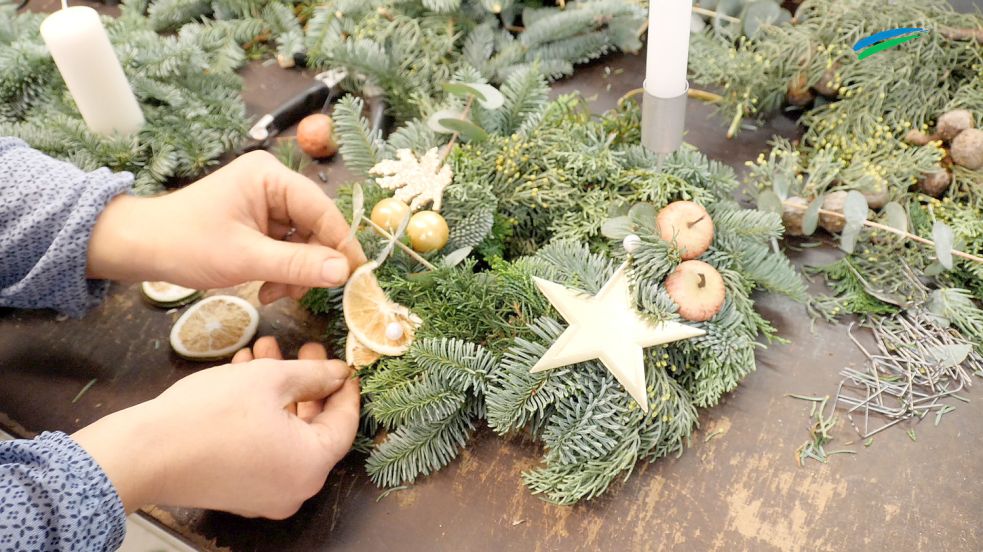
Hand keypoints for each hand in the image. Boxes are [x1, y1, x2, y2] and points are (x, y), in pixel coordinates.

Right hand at [72, 337, 359, 517]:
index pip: (345, 423)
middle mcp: (294, 489)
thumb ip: (314, 374)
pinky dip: (262, 415)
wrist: (143, 453)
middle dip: (306, 382)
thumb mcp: (270, 379)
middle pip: (314, 427)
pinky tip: (245, 375)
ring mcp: (265, 495)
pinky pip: (265, 448)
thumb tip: (337, 374)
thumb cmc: (209, 415)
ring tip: (264, 351)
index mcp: (311, 466)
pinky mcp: (240, 491)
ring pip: (287, 433)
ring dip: (279, 391)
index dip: (345, 388)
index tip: (343, 363)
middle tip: (303, 347)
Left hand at [87, 151, 366, 302]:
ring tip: (271, 293)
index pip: (323, 210)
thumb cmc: (185, 243)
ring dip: (294, 272)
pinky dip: (281, 271)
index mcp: (271, 177)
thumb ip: (297, 265)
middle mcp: (272, 183)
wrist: (140, 247)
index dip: (342, 244)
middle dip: (310, 264)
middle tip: (298, 293)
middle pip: (315, 227)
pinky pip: (286, 247)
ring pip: (302, 242)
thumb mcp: (246, 259)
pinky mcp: (258, 221)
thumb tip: (344, 272)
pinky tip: (265, 288)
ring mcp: (265, 202)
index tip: (357, 276)